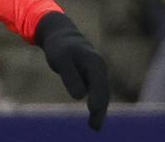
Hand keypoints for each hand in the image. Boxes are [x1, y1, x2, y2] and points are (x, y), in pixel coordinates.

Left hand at [35, 12, 109, 130]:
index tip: (92, 109)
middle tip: (94, 127)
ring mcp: (98, 73)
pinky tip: (94, 115)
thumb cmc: (60, 48)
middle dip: (100, 109)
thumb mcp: (61, 60)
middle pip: (103, 92)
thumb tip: (80, 96)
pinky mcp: (93, 78)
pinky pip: (98, 93)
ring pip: (102, 94)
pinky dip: (97, 103)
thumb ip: (70, 77)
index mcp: (95, 62)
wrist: (62, 37)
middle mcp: (100, 68)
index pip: (98, 84)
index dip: (97, 98)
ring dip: (100, 110)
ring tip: (94, 127)